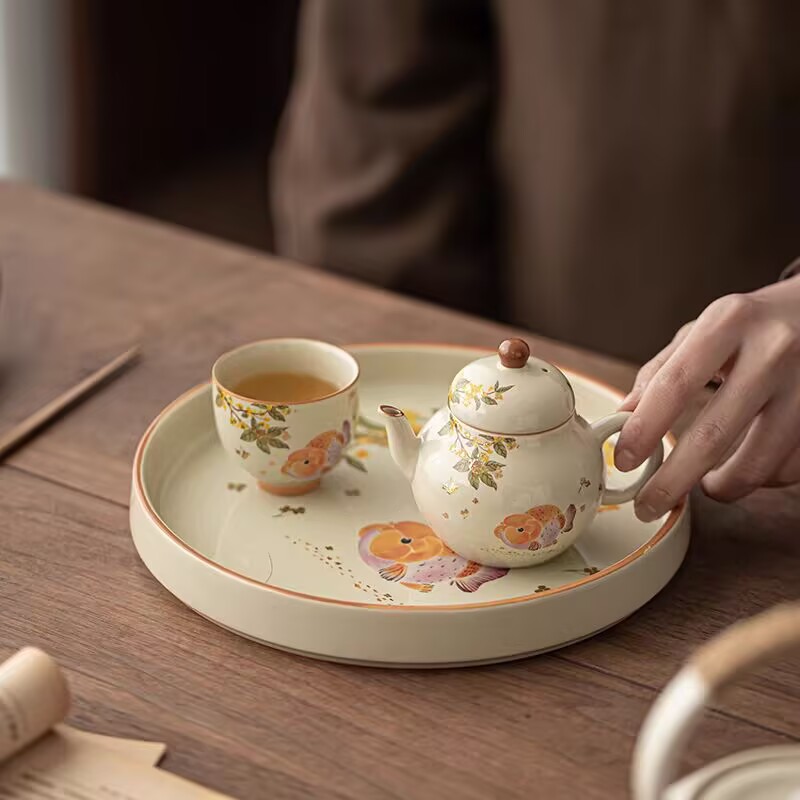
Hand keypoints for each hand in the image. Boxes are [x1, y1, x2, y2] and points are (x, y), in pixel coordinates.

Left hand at [615, 274, 799, 521]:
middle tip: (647, 504)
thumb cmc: (754, 324)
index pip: (675, 384)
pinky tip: (747, 466)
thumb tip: (622, 418)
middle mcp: (772, 352)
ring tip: (705, 485)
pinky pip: (787, 469)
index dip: (644, 429)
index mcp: (729, 322)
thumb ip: (662, 371)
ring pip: (756, 464)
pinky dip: (761, 478)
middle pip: (713, 435)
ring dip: (721, 487)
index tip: (623, 460)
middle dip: (672, 481)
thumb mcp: (705, 330)